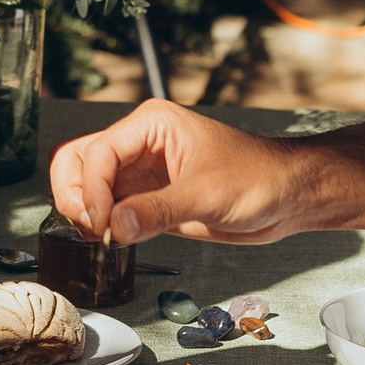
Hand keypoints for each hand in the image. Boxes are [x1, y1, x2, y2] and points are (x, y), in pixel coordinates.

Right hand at [49, 99, 333, 244]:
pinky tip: (116, 240)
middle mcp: (139, 144)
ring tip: (104, 237)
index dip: (91, 189)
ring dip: (86, 211)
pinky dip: (103, 225)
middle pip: (78, 162)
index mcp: (151, 125)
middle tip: (94, 228)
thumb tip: (115, 226)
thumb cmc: (259, 178)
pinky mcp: (147, 198)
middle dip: (77, 195)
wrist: (286, 197)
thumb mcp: (207, 194)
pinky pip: (108, 208)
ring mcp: (140, 172)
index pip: (98, 152)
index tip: (102, 222)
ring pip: (87, 185)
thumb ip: (158, 210)